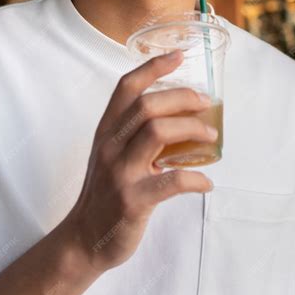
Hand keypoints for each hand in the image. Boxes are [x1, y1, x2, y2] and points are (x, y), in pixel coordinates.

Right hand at [64, 50, 215, 273]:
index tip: (179, 56)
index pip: (126, 87)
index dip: (153, 68)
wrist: (83, 239)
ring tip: (211, 137)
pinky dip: (195, 179)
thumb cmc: (104, 193)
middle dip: (182, 98)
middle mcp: (109, 146)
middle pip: (147, 105)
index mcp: (106, 131)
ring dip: (191, 130)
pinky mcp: (132, 201)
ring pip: (157, 133)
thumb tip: (178, 118)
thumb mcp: (110, 155)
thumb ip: (133, 135)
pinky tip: (206, 182)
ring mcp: (119, 173)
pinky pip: (171, 182)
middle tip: (206, 103)